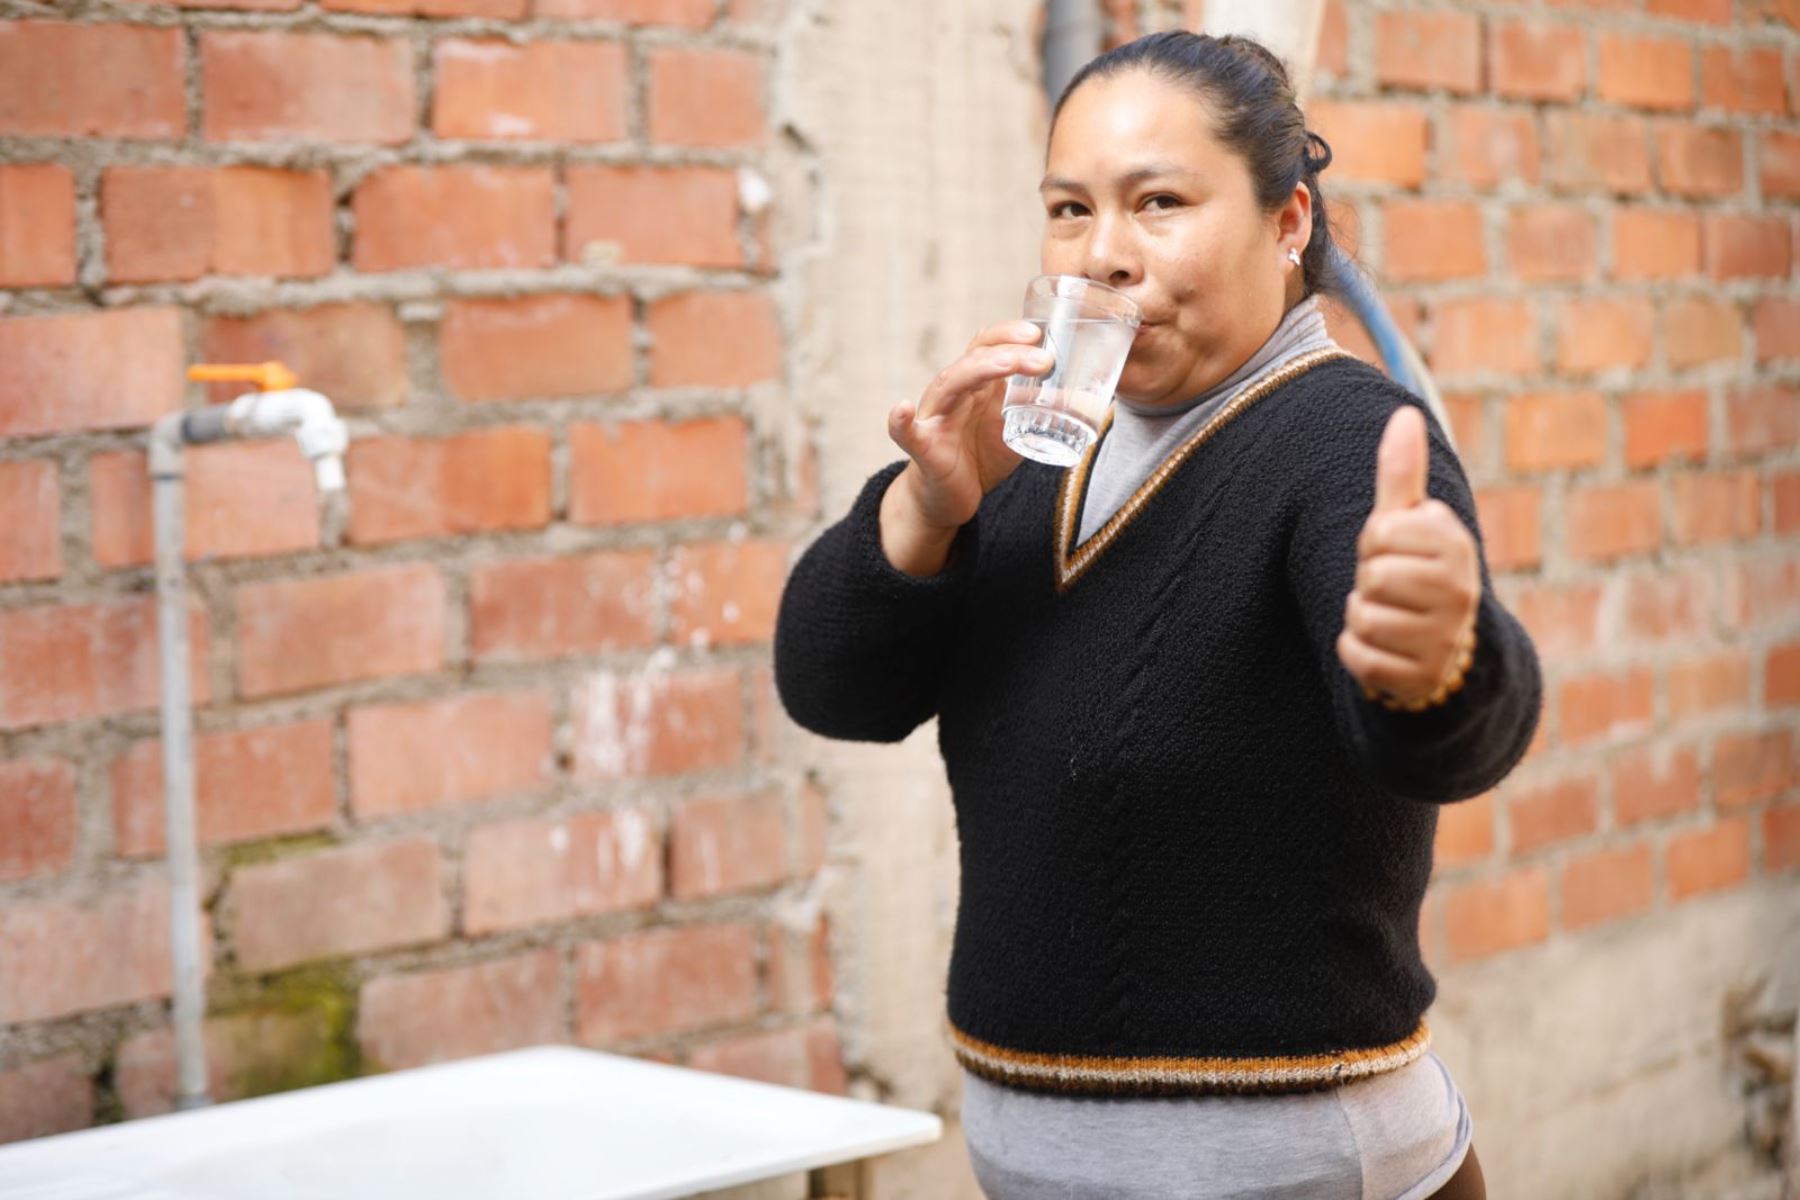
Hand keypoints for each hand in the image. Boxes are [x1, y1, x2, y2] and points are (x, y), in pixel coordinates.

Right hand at [887, 320, 1051, 533]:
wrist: (948, 498)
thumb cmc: (979, 457)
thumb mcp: (1015, 431)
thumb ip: (1038, 411)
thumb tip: (1079, 395)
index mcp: (974, 383)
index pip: (988, 345)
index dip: (1010, 334)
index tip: (1039, 333)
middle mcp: (952, 392)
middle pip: (974, 359)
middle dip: (1009, 353)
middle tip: (1044, 358)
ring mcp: (935, 417)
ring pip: (949, 384)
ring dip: (978, 370)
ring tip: (1006, 366)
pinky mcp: (922, 448)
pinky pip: (905, 432)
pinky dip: (901, 421)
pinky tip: (902, 409)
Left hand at [1336, 406, 1479, 705]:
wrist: (1442, 648)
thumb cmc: (1417, 570)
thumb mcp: (1411, 521)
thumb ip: (1402, 472)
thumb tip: (1405, 412)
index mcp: (1455, 545)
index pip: (1378, 533)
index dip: (1374, 544)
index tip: (1396, 553)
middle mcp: (1459, 591)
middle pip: (1370, 577)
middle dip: (1367, 583)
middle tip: (1392, 590)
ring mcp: (1444, 639)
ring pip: (1361, 617)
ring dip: (1361, 619)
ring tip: (1390, 617)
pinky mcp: (1419, 677)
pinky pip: (1358, 657)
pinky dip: (1358, 654)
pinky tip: (1386, 649)